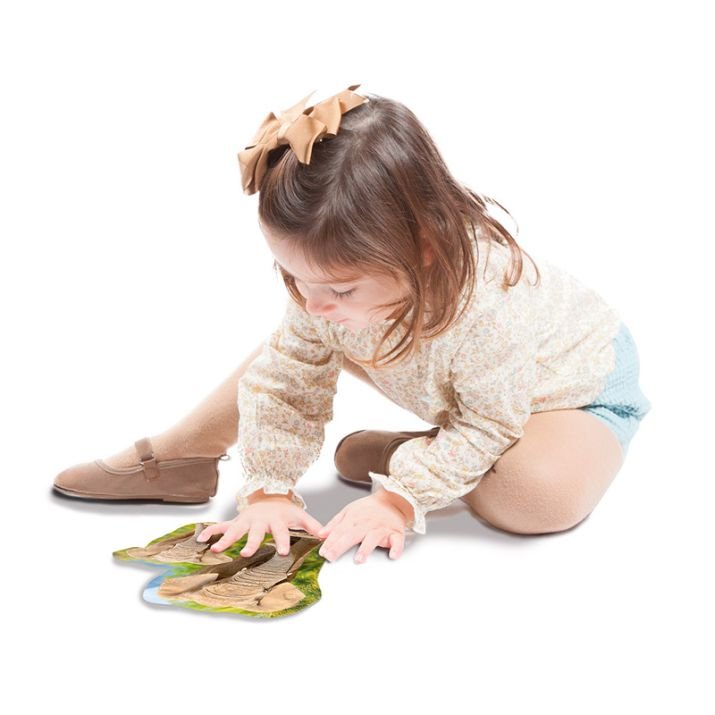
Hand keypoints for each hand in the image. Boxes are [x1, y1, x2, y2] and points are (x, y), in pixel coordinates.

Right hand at [196, 493, 324, 556]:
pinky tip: (200, 539)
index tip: (282, 552)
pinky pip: (221, 526)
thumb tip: (326, 537)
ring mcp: (246, 521)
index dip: (282, 541)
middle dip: (251, 542)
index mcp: (276, 521)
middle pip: (255, 532)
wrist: (269, 495)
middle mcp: (259, 521)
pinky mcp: (236, 521)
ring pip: (235, 530)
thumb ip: (313, 526)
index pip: (281, 532)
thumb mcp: (299, 516)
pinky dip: (211, 532)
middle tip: (247, 553)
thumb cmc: (284, 510)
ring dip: (226, 539)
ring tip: (217, 549)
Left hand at [316, 489, 410, 563]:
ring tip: (359, 559)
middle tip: (331, 557)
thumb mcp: (349, 511)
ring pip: (373, 538)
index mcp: (354, 519)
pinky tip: (393, 555)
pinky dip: (396, 548)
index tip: (323, 552)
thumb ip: (334, 524)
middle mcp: (367, 524)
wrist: (393, 499)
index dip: (331, 542)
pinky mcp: (396, 533)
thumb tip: (321, 534)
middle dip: (341, 546)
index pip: (340, 531)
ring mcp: (382, 529)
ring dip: (366, 548)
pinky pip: (397, 541)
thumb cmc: (369, 508)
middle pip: (352, 535)